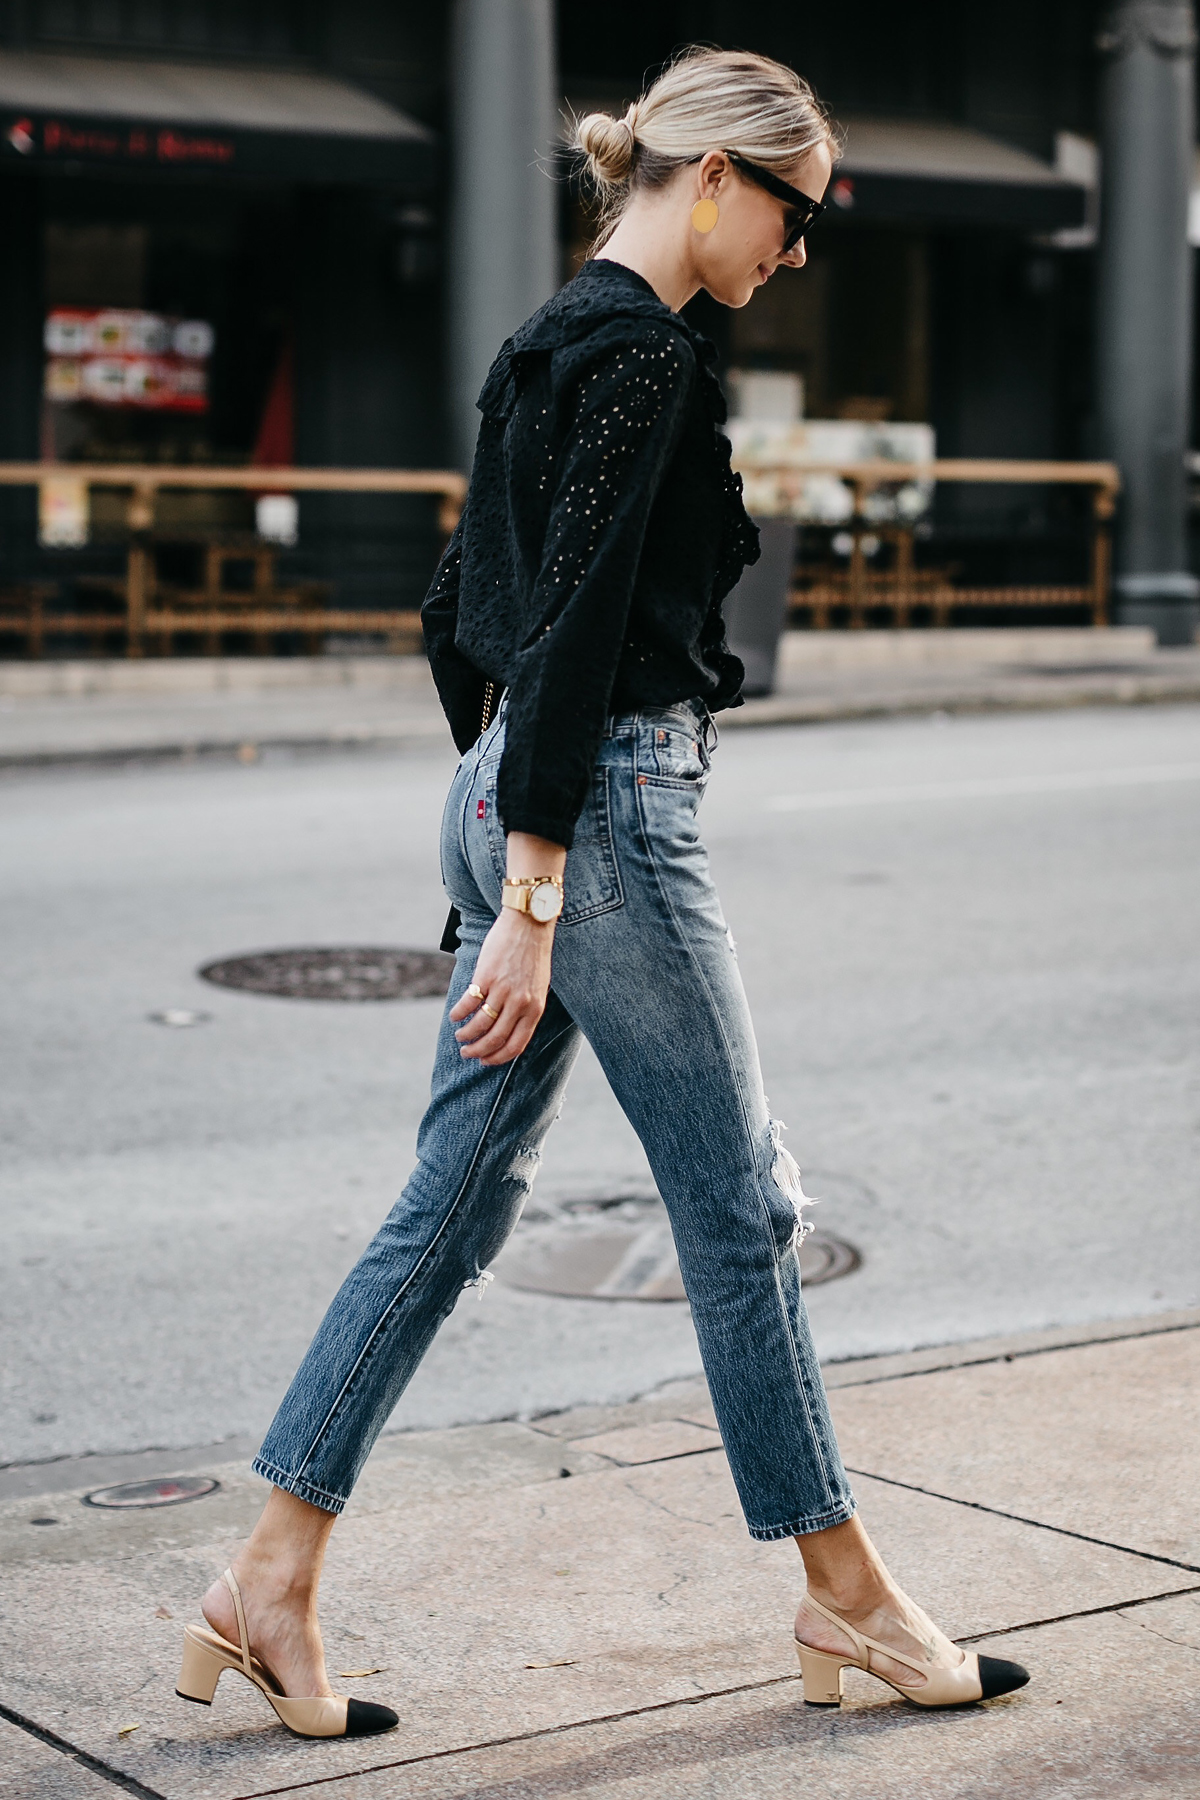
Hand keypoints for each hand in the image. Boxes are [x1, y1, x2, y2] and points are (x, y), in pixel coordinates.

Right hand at [450, 906, 554, 1064]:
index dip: (498, 1057)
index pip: (516, 1045)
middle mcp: (520, 1003)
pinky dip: (459, 1013)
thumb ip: (526, 1008)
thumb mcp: (538, 987)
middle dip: (478, 1051)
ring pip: (480, 1024)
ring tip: (460, 1036)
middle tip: (467, 1052)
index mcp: (535, 1008)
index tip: (485, 1061)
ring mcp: (503, 990)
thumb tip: (508, 1029)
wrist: (530, 924)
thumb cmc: (533, 955)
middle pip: (495, 1039)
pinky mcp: (486, 976)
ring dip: (466, 1035)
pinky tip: (454, 1016)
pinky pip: (469, 1003)